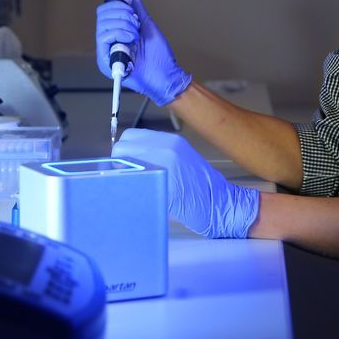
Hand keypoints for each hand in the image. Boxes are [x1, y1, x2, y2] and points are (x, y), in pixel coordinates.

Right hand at [95, 0, 191, 105]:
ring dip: (123, 24)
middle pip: (102, 15)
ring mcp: (107, 51)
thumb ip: (139, 12)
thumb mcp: (149, 28)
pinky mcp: (106, 61)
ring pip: (103, 25)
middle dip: (121, 13)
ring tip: (135, 34)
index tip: (132, 11)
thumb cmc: (160, 57)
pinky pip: (103, 38)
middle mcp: (109, 41)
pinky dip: (119, 33)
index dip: (117, 5)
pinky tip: (131, 39)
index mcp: (117, 33)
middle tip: (135, 23)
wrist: (165, 76)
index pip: (105, 12)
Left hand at [112, 129, 259, 238]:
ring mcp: (163, 164)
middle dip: (118, 164)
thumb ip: (155, 154)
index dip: (124, 152)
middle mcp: (165, 147)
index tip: (127, 164)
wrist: (219, 202)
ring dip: (122, 177)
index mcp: (169, 140)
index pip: (129, 136)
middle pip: (121, 149)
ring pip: (122, 165)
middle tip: (128, 177)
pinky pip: (133, 183)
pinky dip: (131, 190)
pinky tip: (141, 197)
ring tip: (135, 188)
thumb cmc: (200, 186)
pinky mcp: (161, 183)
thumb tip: (127, 160)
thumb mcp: (179, 159)